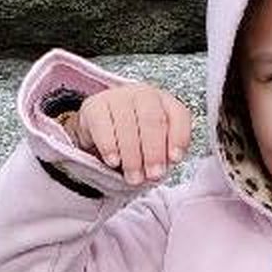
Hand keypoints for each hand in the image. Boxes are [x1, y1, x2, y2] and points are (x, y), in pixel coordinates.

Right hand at [73, 83, 192, 184]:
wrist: (102, 135)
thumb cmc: (137, 141)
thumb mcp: (157, 147)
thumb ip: (166, 153)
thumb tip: (168, 162)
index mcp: (166, 102)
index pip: (178, 115)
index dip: (178, 138)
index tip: (174, 160)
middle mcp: (143, 94)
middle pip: (152, 119)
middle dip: (154, 152)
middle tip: (153, 175)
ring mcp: (117, 96)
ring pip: (127, 124)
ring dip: (132, 156)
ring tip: (134, 177)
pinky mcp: (94, 106)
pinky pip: (102, 126)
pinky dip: (109, 146)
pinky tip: (113, 161)